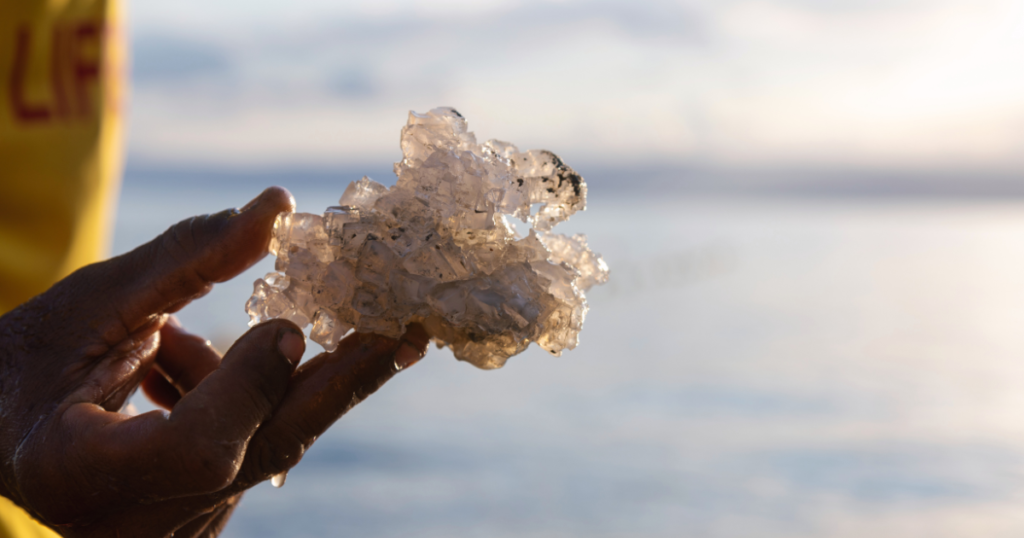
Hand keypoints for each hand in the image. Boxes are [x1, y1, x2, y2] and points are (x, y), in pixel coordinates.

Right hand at [0, 187, 428, 536]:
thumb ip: (185, 260)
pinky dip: (251, 389)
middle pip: (267, 450)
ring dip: (283, 371)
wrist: (0, 432)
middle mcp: (135, 519)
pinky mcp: (200, 511)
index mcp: (80, 472)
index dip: (253, 384)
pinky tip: (181, 363)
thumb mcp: (87, 302)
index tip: (286, 321)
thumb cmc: (21, 366)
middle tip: (409, 325)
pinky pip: (258, 446)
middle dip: (344, 379)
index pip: (199, 447)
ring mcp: (173, 526)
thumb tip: (280, 206)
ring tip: (232, 329)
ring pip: (271, 446)